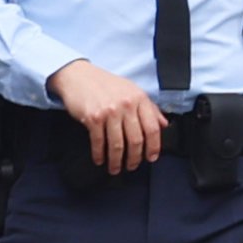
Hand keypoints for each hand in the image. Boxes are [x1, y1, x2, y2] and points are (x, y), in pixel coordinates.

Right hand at [51, 60, 164, 174]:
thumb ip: (150, 108)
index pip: (152, 128)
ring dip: (117, 161)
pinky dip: (99, 154)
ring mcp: (109, 112)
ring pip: (118, 145)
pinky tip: (100, 159)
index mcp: (139, 98)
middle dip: (135, 158)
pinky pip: (99, 142)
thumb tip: (163, 124)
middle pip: (136, 140)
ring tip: (115, 167)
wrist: (78, 76)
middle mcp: (126, 105)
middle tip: (132, 166)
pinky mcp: (93, 118)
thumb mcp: (132, 90)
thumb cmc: (105, 84)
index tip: (151, 157)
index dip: (154, 147)